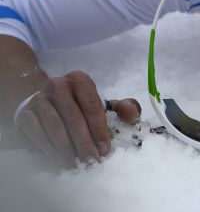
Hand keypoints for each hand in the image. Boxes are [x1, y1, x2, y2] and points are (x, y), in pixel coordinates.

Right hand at [14, 70, 140, 164]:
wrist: (47, 105)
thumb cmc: (80, 107)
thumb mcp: (103, 105)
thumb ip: (123, 109)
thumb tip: (131, 113)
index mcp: (80, 80)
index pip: (92, 106)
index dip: (100, 130)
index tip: (105, 150)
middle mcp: (57, 84)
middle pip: (73, 117)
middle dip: (84, 143)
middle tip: (91, 161)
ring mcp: (39, 98)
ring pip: (54, 125)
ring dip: (66, 148)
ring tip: (75, 163)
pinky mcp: (24, 112)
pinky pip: (34, 130)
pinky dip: (45, 144)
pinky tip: (55, 155)